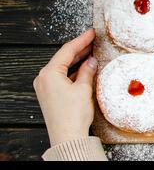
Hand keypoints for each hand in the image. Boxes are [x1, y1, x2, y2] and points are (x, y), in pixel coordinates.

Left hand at [33, 29, 96, 145]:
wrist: (67, 136)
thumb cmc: (73, 114)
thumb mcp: (84, 89)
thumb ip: (87, 71)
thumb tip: (91, 61)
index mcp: (49, 73)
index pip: (67, 51)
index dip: (82, 40)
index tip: (92, 33)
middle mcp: (43, 78)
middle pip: (63, 58)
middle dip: (79, 49)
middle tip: (93, 40)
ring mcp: (45, 87)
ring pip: (63, 68)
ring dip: (77, 61)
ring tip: (90, 52)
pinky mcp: (50, 95)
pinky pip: (62, 78)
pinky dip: (73, 72)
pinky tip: (84, 70)